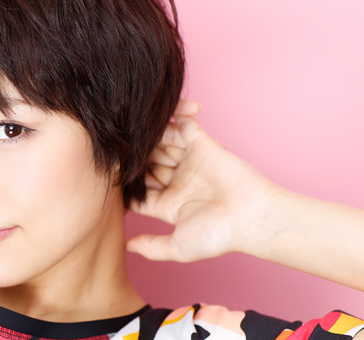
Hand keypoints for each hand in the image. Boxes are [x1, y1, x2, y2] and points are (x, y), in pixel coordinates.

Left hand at [127, 101, 281, 261]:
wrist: (251, 216)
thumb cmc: (219, 235)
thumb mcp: (179, 246)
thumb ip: (152, 247)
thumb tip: (127, 247)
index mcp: (169, 204)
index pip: (140, 189)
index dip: (126, 183)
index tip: (112, 178)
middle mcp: (177, 180)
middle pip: (147, 163)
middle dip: (135, 158)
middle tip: (122, 151)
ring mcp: (189, 161)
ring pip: (160, 143)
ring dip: (149, 139)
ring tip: (137, 135)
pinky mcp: (202, 143)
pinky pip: (183, 123)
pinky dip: (174, 116)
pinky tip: (161, 119)